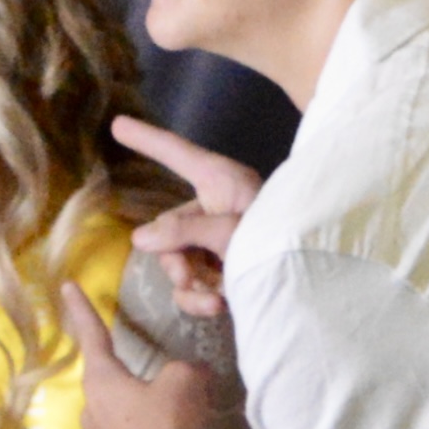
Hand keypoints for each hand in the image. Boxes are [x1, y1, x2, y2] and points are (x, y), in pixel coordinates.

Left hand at [57, 282, 216, 428]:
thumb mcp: (184, 383)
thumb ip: (184, 367)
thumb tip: (188, 372)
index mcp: (101, 380)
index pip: (91, 334)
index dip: (81, 308)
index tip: (67, 286)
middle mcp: (90, 406)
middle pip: (108, 373)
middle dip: (128, 365)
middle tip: (155, 367)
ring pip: (120, 403)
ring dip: (141, 399)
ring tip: (173, 406)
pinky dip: (146, 424)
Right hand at [109, 118, 261, 317]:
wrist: (311, 281)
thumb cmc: (278, 239)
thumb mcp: (231, 231)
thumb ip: (185, 231)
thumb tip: (139, 239)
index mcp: (219, 181)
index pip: (176, 153)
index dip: (147, 139)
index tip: (117, 124)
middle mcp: (214, 208)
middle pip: (170, 229)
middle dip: (175, 256)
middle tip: (188, 276)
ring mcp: (217, 242)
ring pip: (178, 262)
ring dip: (189, 284)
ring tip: (214, 297)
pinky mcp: (223, 272)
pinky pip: (193, 285)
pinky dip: (199, 298)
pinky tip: (219, 305)